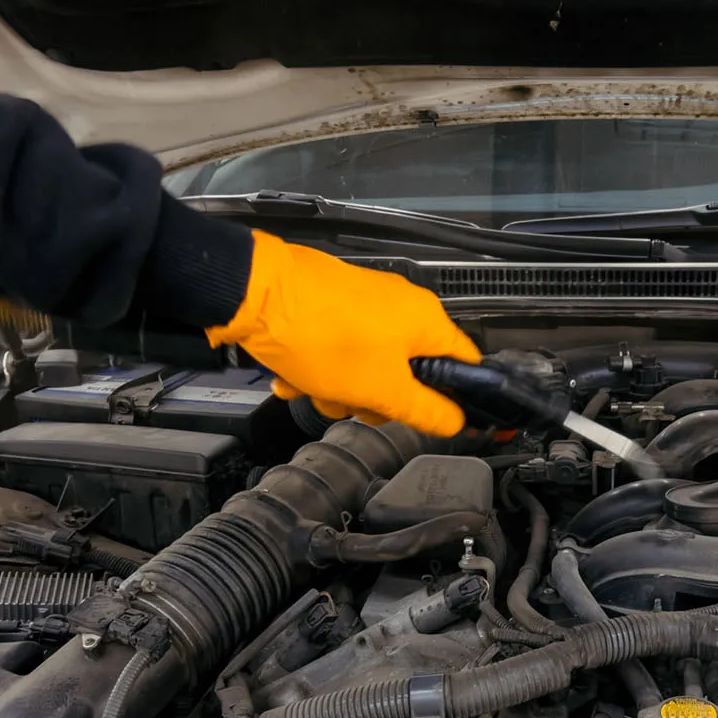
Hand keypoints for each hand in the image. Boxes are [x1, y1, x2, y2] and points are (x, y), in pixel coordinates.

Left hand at [206, 231, 480, 435]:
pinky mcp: (331, 308)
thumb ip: (426, 410)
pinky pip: (339, 353)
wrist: (254, 295)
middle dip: (377, 399)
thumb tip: (456, 422)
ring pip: (368, 369)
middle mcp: (400, 307)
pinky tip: (295, 377)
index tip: (435, 418)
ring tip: (314, 387)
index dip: (454, 397)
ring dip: (339, 390)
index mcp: (426, 321)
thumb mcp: (382, 389)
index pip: (463, 365)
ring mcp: (364, 307)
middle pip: (409, 375)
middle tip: (355, 403)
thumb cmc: (320, 334)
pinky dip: (319, 371)